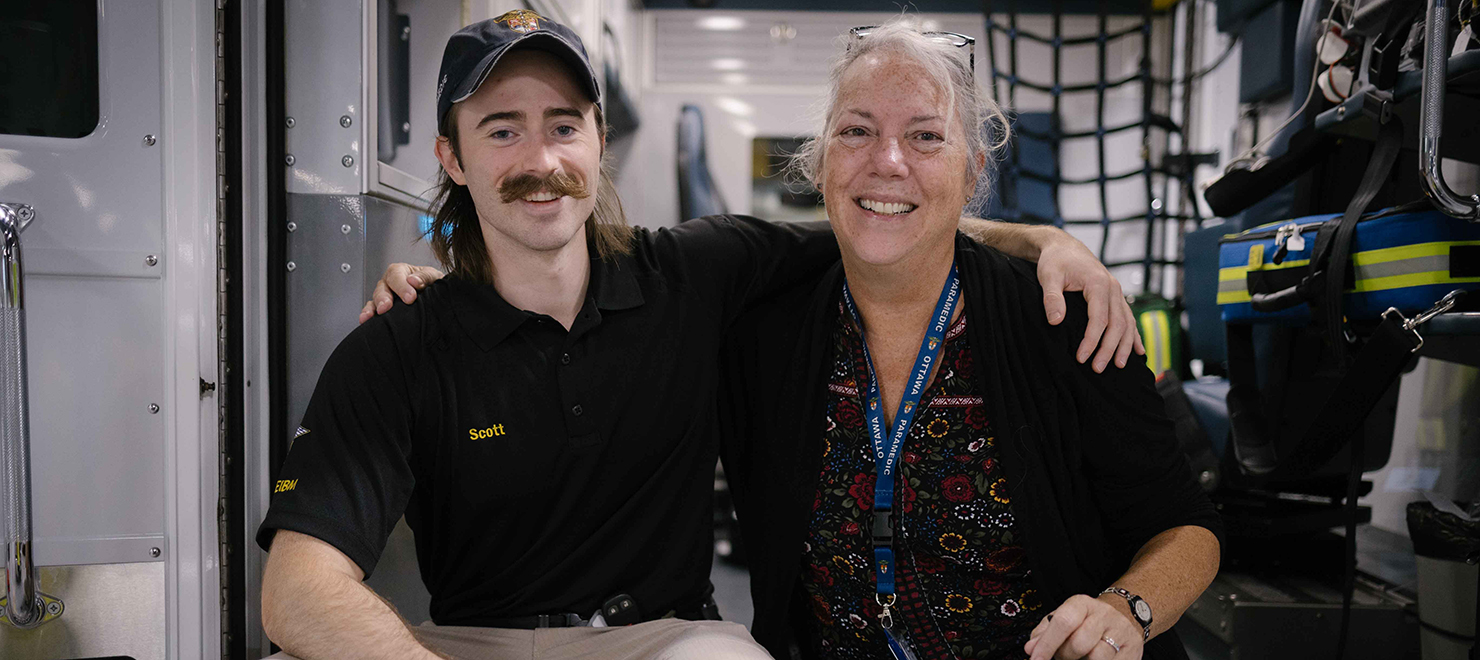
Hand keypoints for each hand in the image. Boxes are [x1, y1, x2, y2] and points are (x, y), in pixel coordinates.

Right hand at [358, 263, 445, 323]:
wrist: (435, 299)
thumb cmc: (433, 285)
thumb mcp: (433, 276)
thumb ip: (425, 277)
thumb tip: (413, 281)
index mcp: (400, 271)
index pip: (396, 275)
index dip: (402, 286)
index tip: (410, 298)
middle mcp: (389, 282)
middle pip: (382, 288)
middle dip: (384, 298)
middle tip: (387, 307)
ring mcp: (384, 296)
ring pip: (375, 300)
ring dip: (374, 307)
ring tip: (374, 314)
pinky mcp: (382, 309)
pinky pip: (372, 310)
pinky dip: (368, 314)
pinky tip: (365, 320)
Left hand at [1025, 594, 1143, 659]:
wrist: (1125, 616)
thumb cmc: (1086, 621)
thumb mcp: (1063, 619)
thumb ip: (1043, 633)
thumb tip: (1031, 649)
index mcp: (1082, 604)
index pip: (1063, 622)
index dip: (1047, 644)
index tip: (1035, 659)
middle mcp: (1103, 615)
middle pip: (1079, 643)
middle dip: (1065, 656)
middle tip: (1063, 655)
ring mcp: (1121, 633)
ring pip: (1097, 657)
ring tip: (1081, 658)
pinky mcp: (1132, 651)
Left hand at [1035, 238, 1143, 371]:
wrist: (1064, 247)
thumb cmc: (1055, 261)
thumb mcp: (1048, 276)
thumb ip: (1052, 298)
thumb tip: (1055, 321)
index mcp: (1099, 283)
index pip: (1099, 319)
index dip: (1092, 340)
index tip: (1082, 358)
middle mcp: (1113, 288)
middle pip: (1117, 324)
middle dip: (1109, 348)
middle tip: (1097, 369)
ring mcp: (1117, 293)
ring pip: (1127, 323)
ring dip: (1124, 346)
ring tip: (1119, 366)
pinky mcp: (1115, 297)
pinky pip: (1129, 318)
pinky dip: (1133, 336)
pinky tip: (1138, 352)